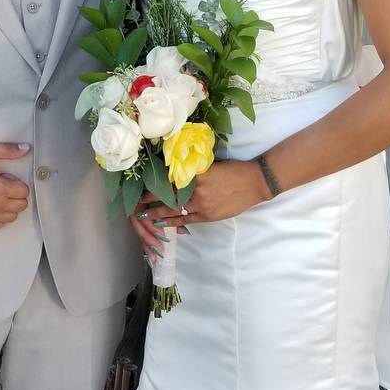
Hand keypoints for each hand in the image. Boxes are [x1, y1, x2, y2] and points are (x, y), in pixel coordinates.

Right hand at [0, 143, 30, 228]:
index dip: (17, 182)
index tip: (6, 178)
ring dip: (9, 206)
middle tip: (2, 185)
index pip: (24, 191)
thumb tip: (25, 149)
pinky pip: (0, 224)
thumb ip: (7, 150)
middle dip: (16, 194)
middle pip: (21, 205)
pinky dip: (0, 216)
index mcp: (0, 189)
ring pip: (12, 216)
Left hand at [138, 160, 271, 227]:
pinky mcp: (207, 215)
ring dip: (157, 212)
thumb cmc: (232, 170)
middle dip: (150, 199)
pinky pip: (186, 220)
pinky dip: (173, 222)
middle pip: (167, 195)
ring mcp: (201, 204)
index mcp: (194, 173)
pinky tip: (161, 224)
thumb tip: (174, 173)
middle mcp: (195, 189)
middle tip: (135, 202)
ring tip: (143, 214)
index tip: (141, 184)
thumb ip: (192, 170)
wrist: (254, 183)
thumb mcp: (209, 165)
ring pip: (173, 209)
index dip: (154, 183)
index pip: (169, 179)